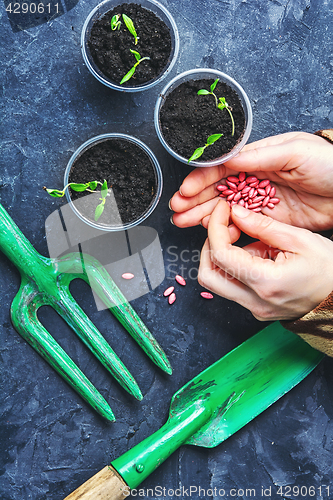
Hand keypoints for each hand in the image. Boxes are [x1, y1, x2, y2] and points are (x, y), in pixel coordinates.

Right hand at [170, 132, 332, 230]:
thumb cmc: (327, 162)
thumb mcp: (294, 152)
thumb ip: (260, 156)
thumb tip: (229, 159)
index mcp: (258, 157)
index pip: (223, 168)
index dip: (202, 179)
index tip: (186, 190)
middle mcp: (254, 178)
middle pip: (218, 189)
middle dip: (195, 199)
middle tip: (177, 210)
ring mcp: (260, 201)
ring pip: (225, 208)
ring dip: (203, 214)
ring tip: (183, 221)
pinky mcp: (268, 219)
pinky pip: (241, 225)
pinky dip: (224, 228)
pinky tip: (209, 231)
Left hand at [198, 200, 332, 320]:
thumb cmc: (330, 270)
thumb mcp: (300, 239)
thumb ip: (263, 226)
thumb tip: (235, 213)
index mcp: (266, 283)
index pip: (220, 255)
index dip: (215, 228)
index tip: (221, 211)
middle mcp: (255, 302)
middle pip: (208, 276)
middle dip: (209, 246)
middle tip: (225, 227)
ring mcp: (255, 309)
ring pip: (218, 283)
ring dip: (222, 256)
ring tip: (248, 239)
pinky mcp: (257, 309)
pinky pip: (233, 287)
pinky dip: (235, 267)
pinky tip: (257, 254)